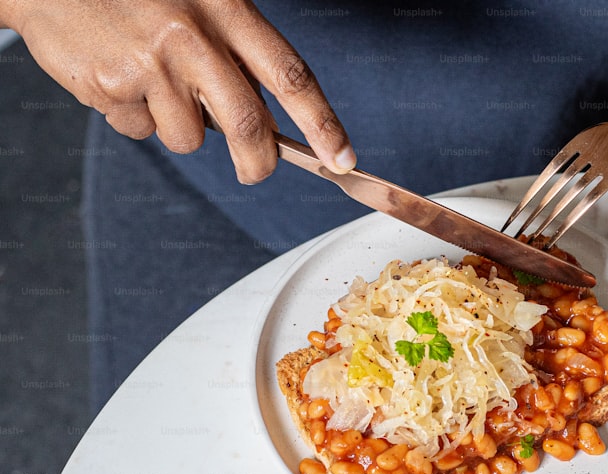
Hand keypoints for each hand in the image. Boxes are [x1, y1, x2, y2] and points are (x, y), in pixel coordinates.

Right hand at [1, 0, 354, 182]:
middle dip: (258, 162)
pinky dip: (135, 115)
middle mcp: (191, 35)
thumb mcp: (199, 1)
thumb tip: (268, 124)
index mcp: (225, 8)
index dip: (323, 123)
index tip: (342, 159)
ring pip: (189, 137)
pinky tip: (119, 76)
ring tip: (153, 80)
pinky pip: (140, 128)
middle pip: (247, 125)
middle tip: (255, 170)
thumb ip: (236, 54)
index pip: (291, 74)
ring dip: (179, 126)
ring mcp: (149, 63)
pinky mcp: (110, 86)